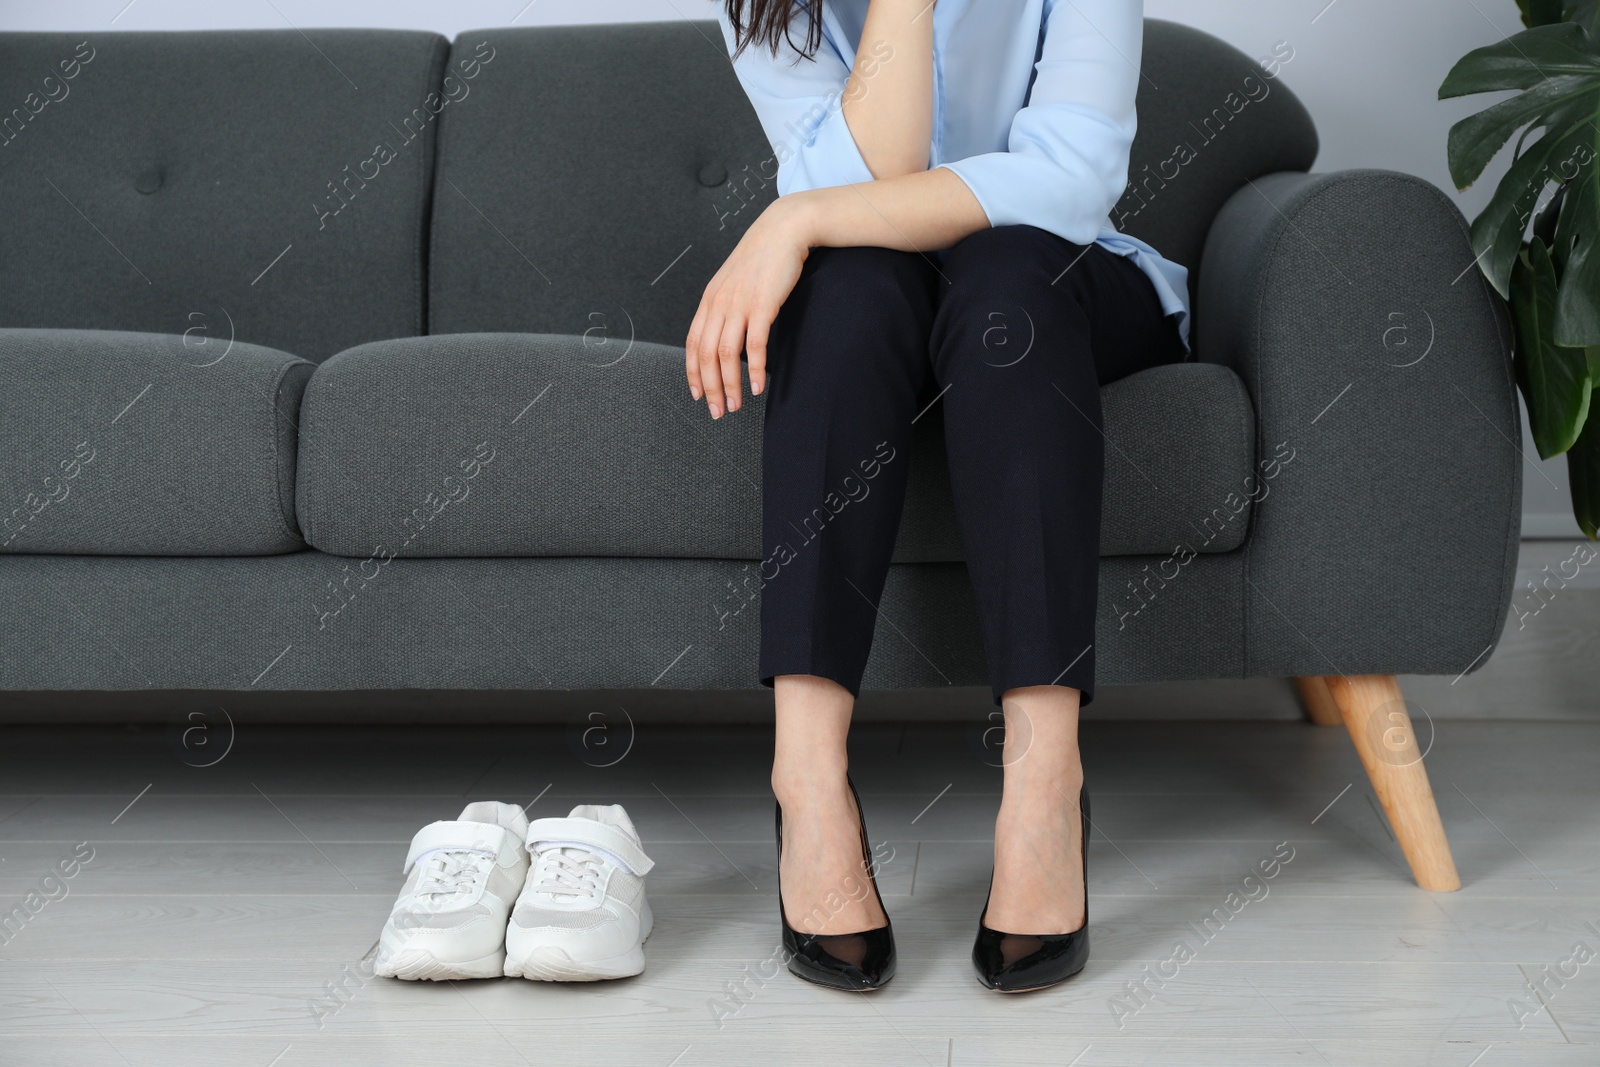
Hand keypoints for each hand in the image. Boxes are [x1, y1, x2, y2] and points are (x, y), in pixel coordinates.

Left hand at [686, 197, 812, 417]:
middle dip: (709, 388)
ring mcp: (739, 304)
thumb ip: (727, 307)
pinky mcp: (763, 305)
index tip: (698, 395)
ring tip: (736, 404)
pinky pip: (755, 345)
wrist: (784, 229)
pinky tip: (757, 386)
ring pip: (727, 355)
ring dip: (730, 385)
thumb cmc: (763, 257)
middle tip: (717, 411)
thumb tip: (727, 334)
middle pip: (707, 355)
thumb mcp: (735, 282)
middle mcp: (719, 303)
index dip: (693, 374)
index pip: (693, 344)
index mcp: (710, 300)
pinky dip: (754, 370)